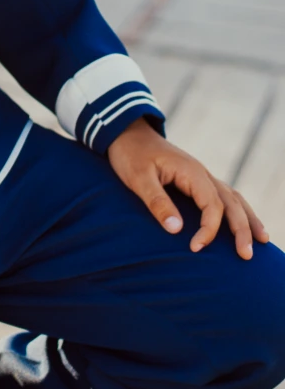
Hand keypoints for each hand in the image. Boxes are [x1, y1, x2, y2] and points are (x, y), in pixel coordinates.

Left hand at [107, 116, 268, 259]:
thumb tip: (177, 230)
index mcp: (191, 171)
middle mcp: (201, 173)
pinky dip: (237, 210)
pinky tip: (243, 222)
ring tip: (262, 241)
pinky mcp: (195, 179)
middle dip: (242, 229)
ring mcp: (200, 175)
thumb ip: (157, 202)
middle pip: (231, 202)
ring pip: (233, 198)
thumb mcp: (138, 178)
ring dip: (247, 219)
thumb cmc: (130, 154)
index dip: (209, 229)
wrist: (126, 132)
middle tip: (247, 256)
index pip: (212, 205)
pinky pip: (223, 195)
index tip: (196, 248)